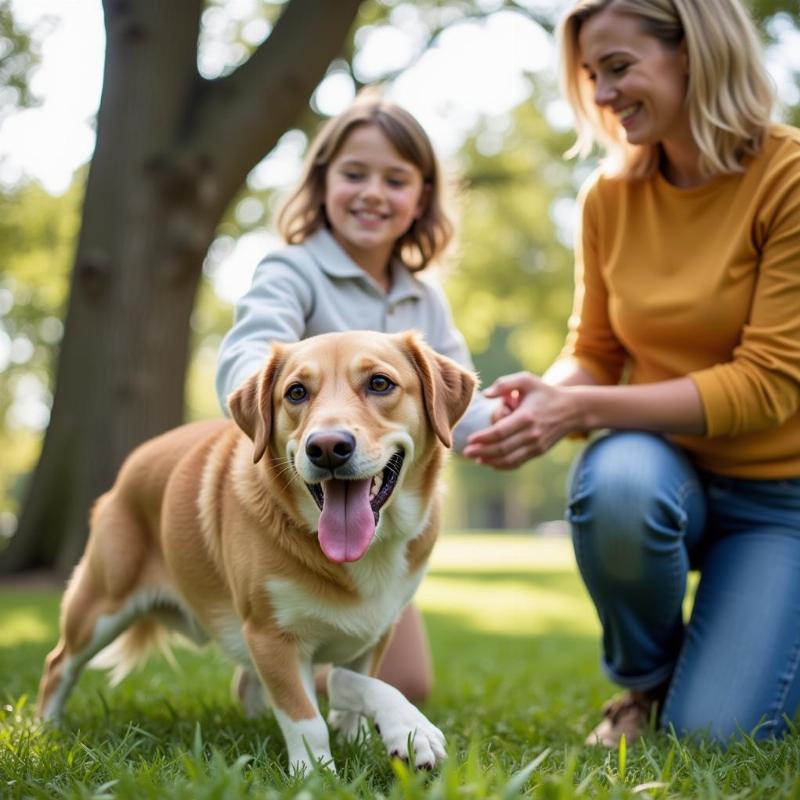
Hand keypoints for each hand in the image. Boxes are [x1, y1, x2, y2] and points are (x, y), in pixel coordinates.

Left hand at [463, 372, 578, 468]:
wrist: (573, 409)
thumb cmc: (545, 392)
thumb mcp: (527, 380)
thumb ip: (504, 383)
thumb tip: (485, 395)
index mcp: (526, 416)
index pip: (500, 432)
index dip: (483, 438)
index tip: (470, 440)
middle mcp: (532, 434)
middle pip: (502, 448)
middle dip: (482, 451)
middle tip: (466, 452)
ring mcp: (536, 445)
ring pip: (509, 459)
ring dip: (490, 460)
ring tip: (475, 459)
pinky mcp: (538, 452)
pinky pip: (518, 462)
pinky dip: (503, 465)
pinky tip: (490, 463)